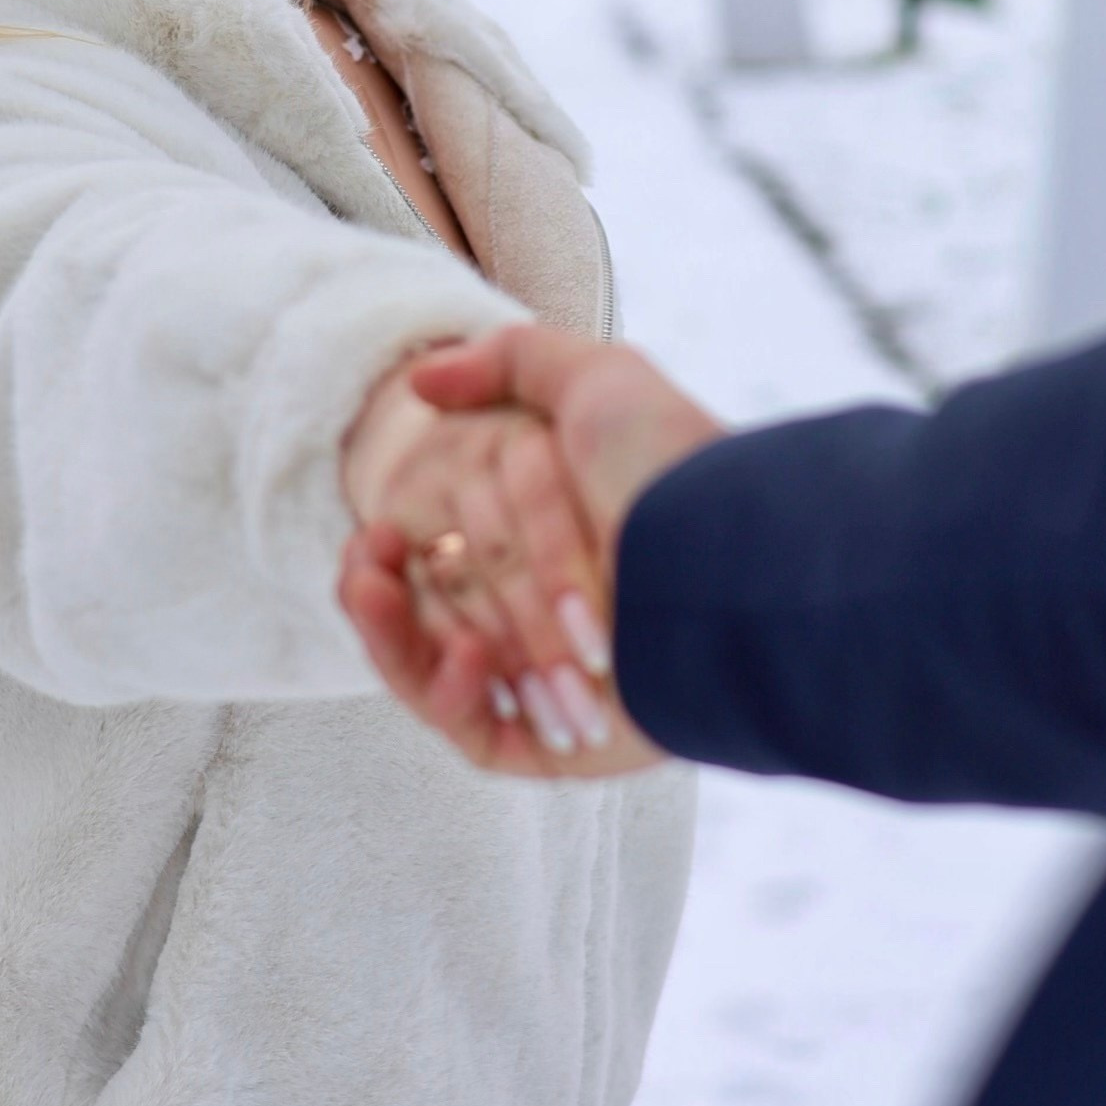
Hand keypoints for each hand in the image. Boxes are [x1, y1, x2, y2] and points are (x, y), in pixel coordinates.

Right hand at [338, 328, 724, 775]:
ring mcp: (546, 685)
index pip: (436, 559)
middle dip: (388, 590)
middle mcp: (543, 620)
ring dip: (392, 636)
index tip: (378, 529)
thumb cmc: (672, 466)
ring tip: (372, 589)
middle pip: (430, 614)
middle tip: (375, 560)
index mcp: (542, 551)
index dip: (390, 548)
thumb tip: (420, 382)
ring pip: (432, 673)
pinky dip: (445, 692)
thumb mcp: (597, 382)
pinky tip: (463, 652)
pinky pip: (472, 732)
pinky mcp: (554, 745)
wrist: (733, 560)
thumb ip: (511, 361)